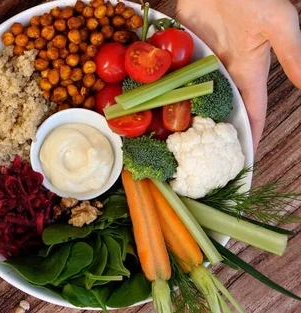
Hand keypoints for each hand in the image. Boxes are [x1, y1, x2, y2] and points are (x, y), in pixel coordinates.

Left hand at [176, 0, 300, 152]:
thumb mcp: (279, 24)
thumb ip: (292, 55)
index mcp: (249, 70)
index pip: (251, 112)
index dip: (248, 137)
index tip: (243, 164)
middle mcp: (224, 70)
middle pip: (218, 110)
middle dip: (211, 135)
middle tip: (198, 163)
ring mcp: (201, 61)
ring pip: (192, 96)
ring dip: (184, 117)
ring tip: (170, 145)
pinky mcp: (181, 49)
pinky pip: (172, 74)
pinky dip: (163, 90)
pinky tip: (151, 109)